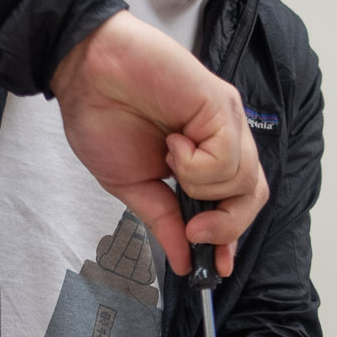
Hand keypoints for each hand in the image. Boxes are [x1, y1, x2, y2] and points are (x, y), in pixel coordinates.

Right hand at [51, 12, 268, 276]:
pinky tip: (173, 143)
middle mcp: (223, 137)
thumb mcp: (132, 185)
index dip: (231, 235)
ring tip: (169, 160)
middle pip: (253, 195)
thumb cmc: (102, 115)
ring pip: (243, 180)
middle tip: (191, 228)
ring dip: (201, 187)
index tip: (216, 266)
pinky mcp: (220, 103)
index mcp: (204, 156)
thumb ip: (162, 221)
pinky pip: (227, 158)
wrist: (83, 70)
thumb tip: (182, 261)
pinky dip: (196, 164)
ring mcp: (225, 119)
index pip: (238, 202)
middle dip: (226, 225)